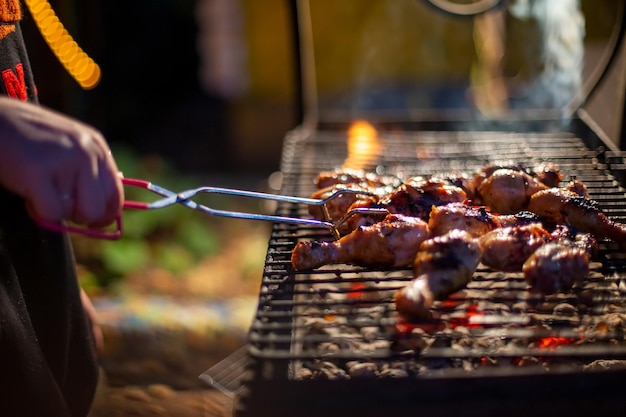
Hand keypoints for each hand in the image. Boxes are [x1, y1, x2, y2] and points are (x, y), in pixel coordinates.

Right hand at [0, 97, 122, 226]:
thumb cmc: (29, 139)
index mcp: (98, 148)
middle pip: (98, 210)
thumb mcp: (69, 146)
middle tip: (59, 203)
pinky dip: (38, 210)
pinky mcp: (39, 172)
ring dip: (56, 210)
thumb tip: (105, 211)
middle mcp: (87, 153)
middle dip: (78, 216)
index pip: (116, 194)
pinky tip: (28, 191)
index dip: (104, 215)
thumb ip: (89, 172)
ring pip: (73, 214)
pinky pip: (51, 213)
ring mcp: (65, 161)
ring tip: (40, 190)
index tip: (91, 223)